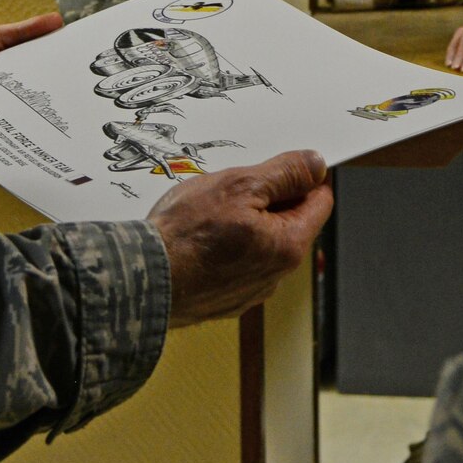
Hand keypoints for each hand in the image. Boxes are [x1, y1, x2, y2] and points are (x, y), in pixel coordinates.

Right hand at [149, 150, 333, 325]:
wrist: (142, 280)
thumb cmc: (185, 236)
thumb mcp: (239, 186)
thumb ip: (284, 174)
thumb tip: (315, 164)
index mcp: (288, 245)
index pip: (320, 202)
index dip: (307, 176)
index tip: (287, 164)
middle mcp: (276, 274)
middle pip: (290, 221)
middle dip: (270, 198)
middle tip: (236, 185)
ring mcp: (251, 290)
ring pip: (263, 241)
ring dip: (247, 221)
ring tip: (211, 211)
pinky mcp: (227, 299)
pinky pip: (240, 262)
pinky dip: (229, 245)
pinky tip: (202, 236)